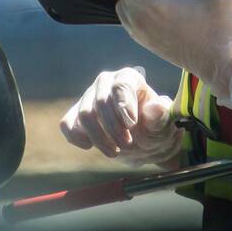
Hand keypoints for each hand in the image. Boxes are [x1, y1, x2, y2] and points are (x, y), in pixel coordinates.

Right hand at [59, 67, 181, 164]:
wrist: (145, 144)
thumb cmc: (156, 130)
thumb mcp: (163, 126)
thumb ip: (160, 117)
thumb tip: (156, 106)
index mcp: (129, 78)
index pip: (121, 85)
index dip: (124, 106)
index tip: (131, 125)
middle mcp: (106, 82)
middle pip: (101, 102)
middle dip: (114, 128)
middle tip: (127, 145)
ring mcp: (90, 97)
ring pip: (85, 115)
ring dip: (99, 137)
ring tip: (115, 152)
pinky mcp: (77, 114)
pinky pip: (67, 123)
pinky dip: (76, 137)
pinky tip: (90, 146)